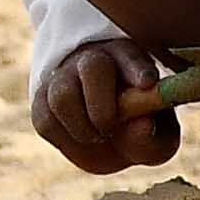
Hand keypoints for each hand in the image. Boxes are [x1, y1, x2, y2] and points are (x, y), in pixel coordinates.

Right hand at [35, 39, 184, 173]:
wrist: (107, 141)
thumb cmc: (139, 132)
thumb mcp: (157, 142)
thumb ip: (152, 137)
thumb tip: (142, 124)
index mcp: (129, 60)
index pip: (131, 57)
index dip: (137, 68)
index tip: (148, 84)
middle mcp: (94, 60)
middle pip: (92, 66)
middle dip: (103, 106)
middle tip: (111, 128)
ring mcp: (64, 77)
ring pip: (63, 97)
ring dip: (82, 127)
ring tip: (98, 137)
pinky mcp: (42, 100)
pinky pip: (46, 120)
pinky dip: (65, 139)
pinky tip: (82, 139)